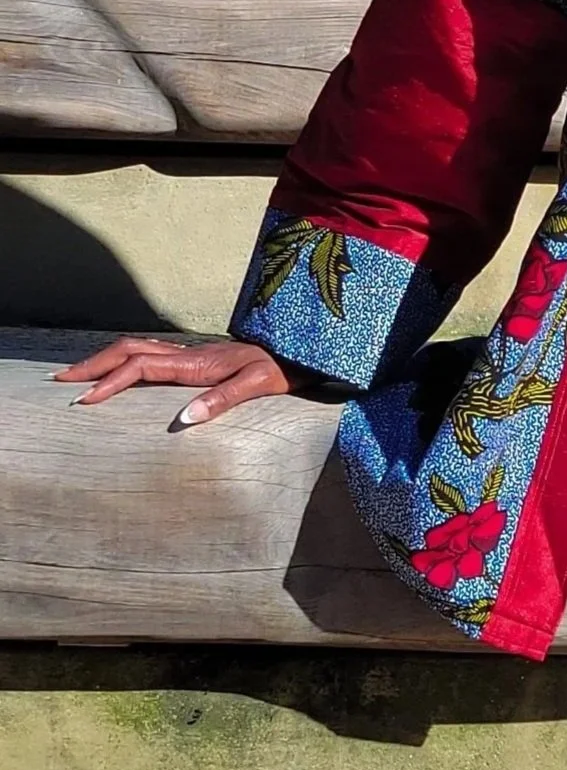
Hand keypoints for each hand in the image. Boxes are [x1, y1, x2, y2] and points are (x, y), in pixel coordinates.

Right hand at [54, 333, 302, 428]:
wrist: (301, 352)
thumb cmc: (283, 369)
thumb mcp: (258, 386)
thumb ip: (223, 400)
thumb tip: (184, 420)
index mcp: (195, 364)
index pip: (140, 369)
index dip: (110, 382)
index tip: (84, 399)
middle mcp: (188, 355)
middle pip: (128, 351)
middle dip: (93, 365)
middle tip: (61, 382)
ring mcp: (191, 355)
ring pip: (137, 350)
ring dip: (105, 360)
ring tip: (79, 376)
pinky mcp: (197, 359)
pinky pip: (151, 355)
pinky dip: (125, 360)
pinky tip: (119, 372)